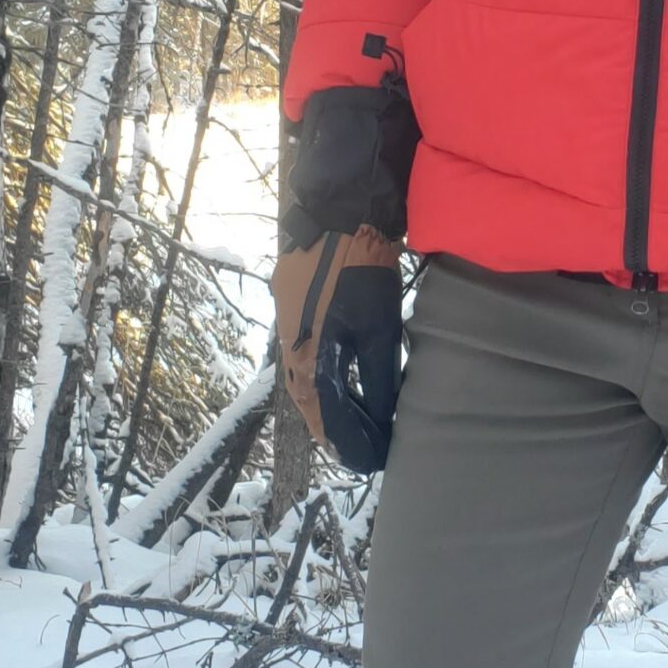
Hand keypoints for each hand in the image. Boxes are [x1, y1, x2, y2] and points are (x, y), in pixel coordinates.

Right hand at [273, 221, 404, 472]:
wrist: (340, 212)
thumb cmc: (362, 271)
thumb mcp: (377, 330)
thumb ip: (376, 378)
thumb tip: (381, 417)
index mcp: (306, 354)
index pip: (320, 409)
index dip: (340, 435)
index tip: (356, 455)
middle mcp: (289, 340)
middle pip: (304, 392)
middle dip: (326, 419)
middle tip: (348, 440)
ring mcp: (286, 315)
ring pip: (300, 367)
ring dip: (319, 392)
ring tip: (341, 411)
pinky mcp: (290, 296)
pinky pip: (300, 343)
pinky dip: (316, 363)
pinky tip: (332, 364)